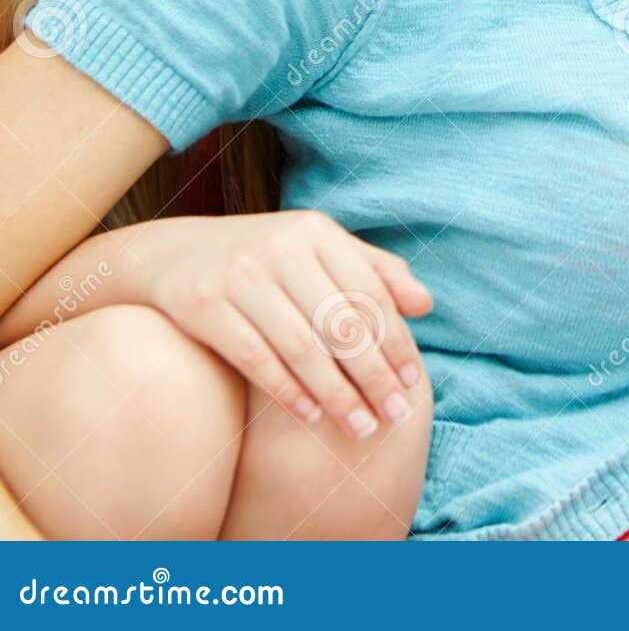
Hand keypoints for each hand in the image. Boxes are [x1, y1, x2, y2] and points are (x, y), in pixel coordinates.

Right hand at [127, 210, 431, 437]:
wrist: (172, 252)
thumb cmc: (267, 257)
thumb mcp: (320, 249)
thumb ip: (374, 272)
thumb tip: (427, 305)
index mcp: (317, 232)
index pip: (370, 291)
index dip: (395, 339)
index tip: (413, 381)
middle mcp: (282, 248)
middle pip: (340, 323)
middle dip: (373, 375)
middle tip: (394, 415)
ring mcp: (240, 275)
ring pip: (301, 346)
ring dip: (336, 393)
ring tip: (360, 427)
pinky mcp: (203, 304)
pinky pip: (254, 357)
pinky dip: (286, 390)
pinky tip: (312, 415)